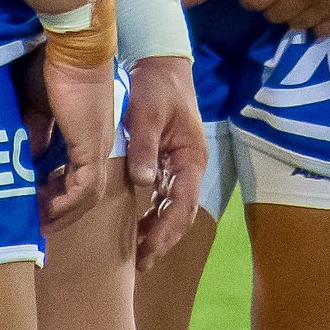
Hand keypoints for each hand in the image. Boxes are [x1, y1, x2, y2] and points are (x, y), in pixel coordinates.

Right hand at [39, 58, 113, 231]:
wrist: (74, 49)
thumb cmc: (57, 70)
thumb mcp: (40, 108)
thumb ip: (38, 133)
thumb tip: (29, 158)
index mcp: (88, 134)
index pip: (77, 175)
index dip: (58, 194)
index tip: (35, 205)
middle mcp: (98, 146)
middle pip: (84, 192)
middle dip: (60, 211)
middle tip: (35, 224)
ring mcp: (98, 147)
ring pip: (87, 195)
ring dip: (63, 212)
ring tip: (39, 223)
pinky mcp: (92, 147)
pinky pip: (85, 187)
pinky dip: (68, 202)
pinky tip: (48, 211)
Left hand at [121, 56, 206, 269]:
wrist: (161, 65)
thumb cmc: (157, 87)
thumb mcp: (148, 114)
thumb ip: (146, 148)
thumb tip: (143, 182)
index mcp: (191, 157)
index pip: (183, 204)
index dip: (167, 231)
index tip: (148, 251)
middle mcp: (190, 166)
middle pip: (182, 213)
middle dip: (164, 240)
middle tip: (142, 263)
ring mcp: (180, 165)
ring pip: (174, 207)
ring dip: (159, 230)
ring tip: (139, 254)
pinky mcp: (167, 161)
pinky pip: (164, 195)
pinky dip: (153, 213)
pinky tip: (138, 227)